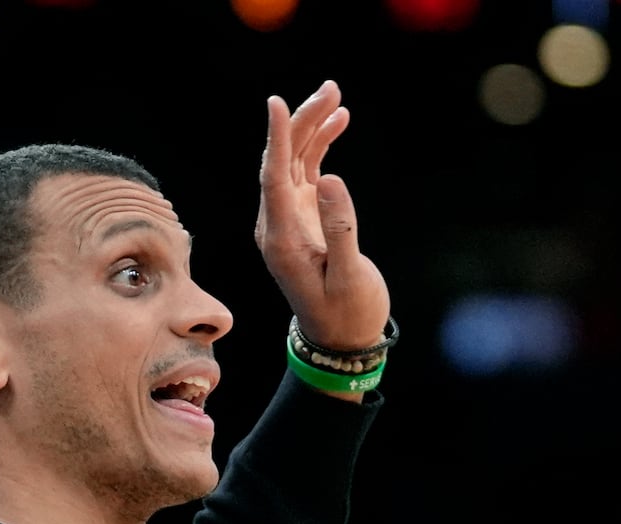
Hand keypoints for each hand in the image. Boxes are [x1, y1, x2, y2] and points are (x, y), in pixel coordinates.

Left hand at [255, 79, 390, 351]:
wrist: (341, 339)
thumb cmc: (347, 313)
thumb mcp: (348, 276)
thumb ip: (340, 229)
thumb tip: (329, 180)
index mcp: (280, 239)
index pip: (272, 178)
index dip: (275, 139)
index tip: (276, 103)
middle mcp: (277, 225)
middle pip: (281, 161)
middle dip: (301, 122)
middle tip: (331, 88)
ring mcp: (289, 219)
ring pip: (294, 161)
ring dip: (311, 127)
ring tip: (336, 95)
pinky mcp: (305, 217)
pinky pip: (306, 171)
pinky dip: (320, 146)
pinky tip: (338, 121)